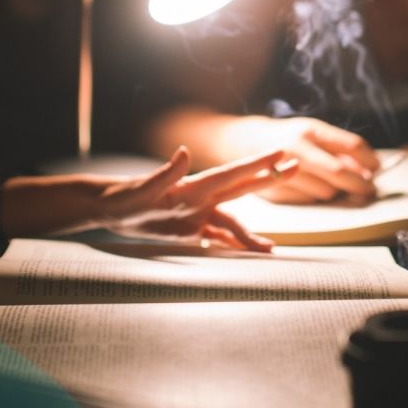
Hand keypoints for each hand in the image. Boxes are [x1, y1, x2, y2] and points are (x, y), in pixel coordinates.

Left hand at [95, 147, 296, 250]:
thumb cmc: (124, 196)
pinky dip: (233, 245)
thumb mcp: (143, 188)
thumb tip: (183, 153)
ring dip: (252, 234)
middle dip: (269, 179)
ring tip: (272, 249)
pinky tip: (246, 254)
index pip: (233, 173)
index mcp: (195, 185)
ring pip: (233, 221)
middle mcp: (201, 197)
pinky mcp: (189, 229)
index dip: (258, 164)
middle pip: (242, 188)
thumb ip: (165, 173)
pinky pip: (217, 238)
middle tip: (297, 167)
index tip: (282, 153)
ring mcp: (197, 213)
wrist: (110, 209)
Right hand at [224, 116, 378, 203]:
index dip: (369, 160)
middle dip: (360, 185)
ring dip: (334, 191)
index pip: (351, 146)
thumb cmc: (288, 137)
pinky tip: (307, 186)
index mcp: (309, 130)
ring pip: (327, 191)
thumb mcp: (312, 133)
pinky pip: (309, 201)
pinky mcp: (275, 191)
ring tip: (328, 182)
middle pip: (340, 173)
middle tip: (369, 190)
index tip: (377, 169)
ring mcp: (284, 170)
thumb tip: (369, 169)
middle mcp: (296, 148)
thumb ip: (339, 149)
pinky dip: (314, 196)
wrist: (242, 142)